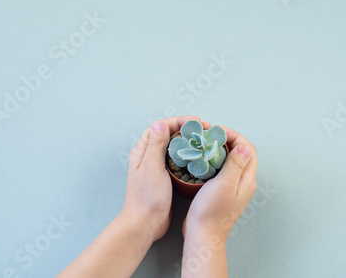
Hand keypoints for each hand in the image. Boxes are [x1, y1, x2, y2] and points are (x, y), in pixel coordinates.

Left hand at [124, 116, 211, 241]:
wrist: (146, 223)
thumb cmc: (146, 197)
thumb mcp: (152, 167)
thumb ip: (156, 144)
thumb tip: (161, 124)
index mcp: (142, 151)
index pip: (160, 127)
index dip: (177, 121)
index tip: (194, 122)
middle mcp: (148, 156)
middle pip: (168, 135)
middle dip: (185, 129)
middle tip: (203, 130)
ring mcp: (157, 167)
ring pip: (174, 147)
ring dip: (188, 142)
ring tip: (203, 141)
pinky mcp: (165, 177)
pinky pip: (178, 161)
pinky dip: (188, 156)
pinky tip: (199, 157)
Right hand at [182, 126, 257, 241]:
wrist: (202, 236)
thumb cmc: (212, 212)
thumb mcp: (224, 184)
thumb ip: (236, 164)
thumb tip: (244, 147)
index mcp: (247, 180)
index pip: (248, 149)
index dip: (235, 136)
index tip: (218, 131)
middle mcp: (243, 182)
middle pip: (240, 153)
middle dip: (227, 140)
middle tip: (210, 135)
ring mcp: (233, 187)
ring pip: (230, 161)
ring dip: (219, 150)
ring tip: (205, 144)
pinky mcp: (222, 191)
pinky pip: (221, 169)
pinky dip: (213, 160)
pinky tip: (202, 160)